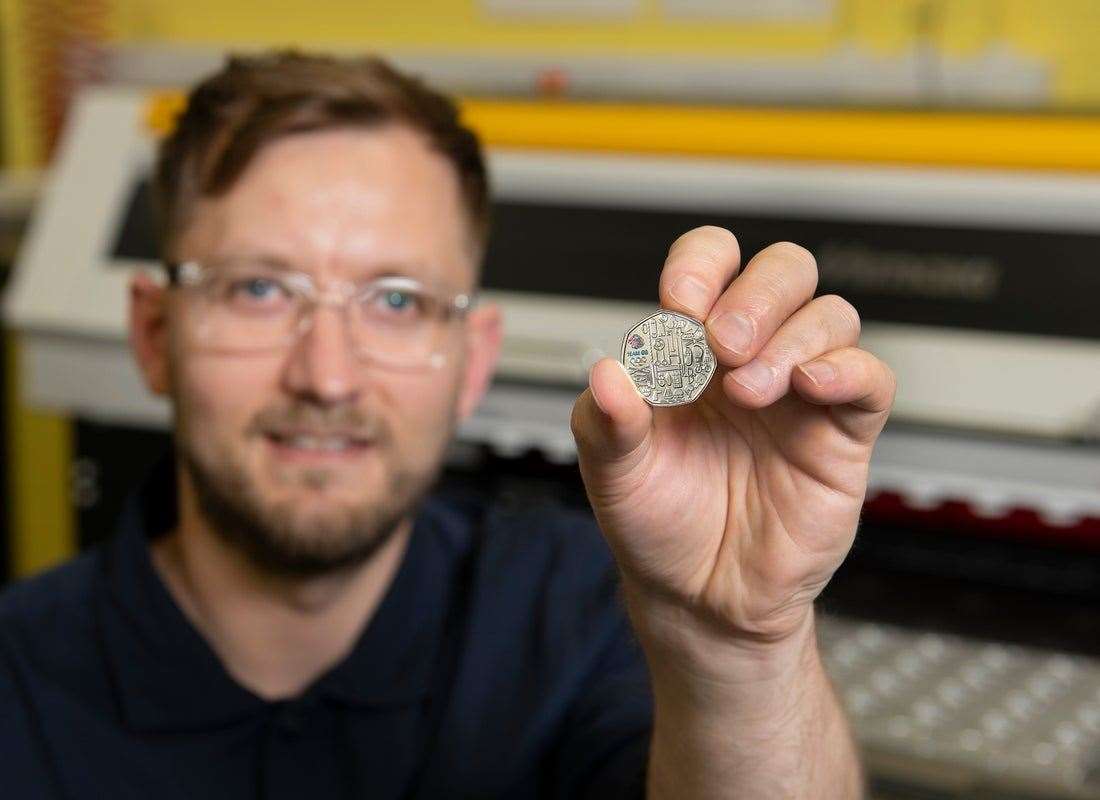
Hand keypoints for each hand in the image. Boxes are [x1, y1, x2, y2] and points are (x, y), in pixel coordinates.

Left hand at [571, 227, 895, 651]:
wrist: (701, 597)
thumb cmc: (658, 521)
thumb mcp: (613, 472)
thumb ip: (606, 420)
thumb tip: (608, 372)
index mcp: (692, 347)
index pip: (712, 263)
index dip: (701, 265)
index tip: (678, 306)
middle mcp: (751, 356)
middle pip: (784, 271)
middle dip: (754, 295)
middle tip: (720, 343)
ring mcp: (801, 391)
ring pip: (829, 314)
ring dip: (790, 338)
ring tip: (748, 391)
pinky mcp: (841, 433)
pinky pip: (869, 378)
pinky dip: (846, 368)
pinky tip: (807, 386)